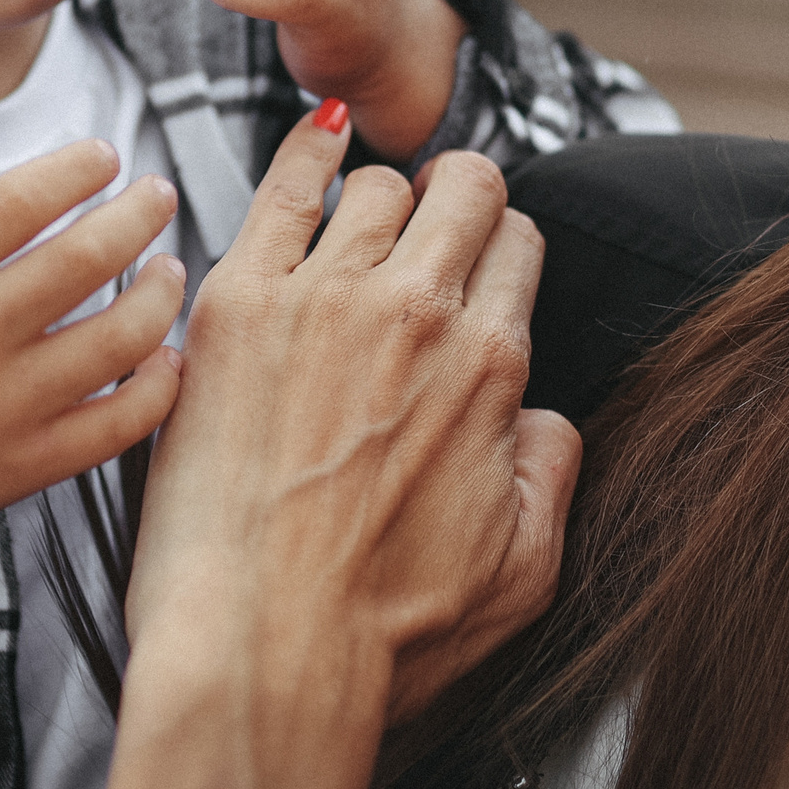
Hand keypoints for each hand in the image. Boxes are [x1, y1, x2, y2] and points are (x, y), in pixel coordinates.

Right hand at [0, 141, 184, 556]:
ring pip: (116, 340)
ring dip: (160, 295)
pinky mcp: (21, 467)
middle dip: (136, 214)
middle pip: (80, 260)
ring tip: (170, 268)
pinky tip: (167, 358)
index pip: (14, 205)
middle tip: (158, 193)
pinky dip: (157, 389)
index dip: (72, 170)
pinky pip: (115, 425)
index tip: (104, 155)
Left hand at [90, 107, 579, 788]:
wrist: (262, 649)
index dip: (503, 247)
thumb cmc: (380, 631)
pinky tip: (317, 139)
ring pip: (378, 183)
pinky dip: (307, 150)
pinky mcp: (236, 304)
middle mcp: (415, 314)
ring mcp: (321, 299)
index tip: (479, 262)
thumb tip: (541, 420)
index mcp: (489, 368)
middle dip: (459, 197)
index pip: (519, 245)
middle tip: (435, 221)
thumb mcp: (524, 569)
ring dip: (384, 195)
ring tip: (366, 216)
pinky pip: (282, 186)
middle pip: (464, 189)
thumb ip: (551, 472)